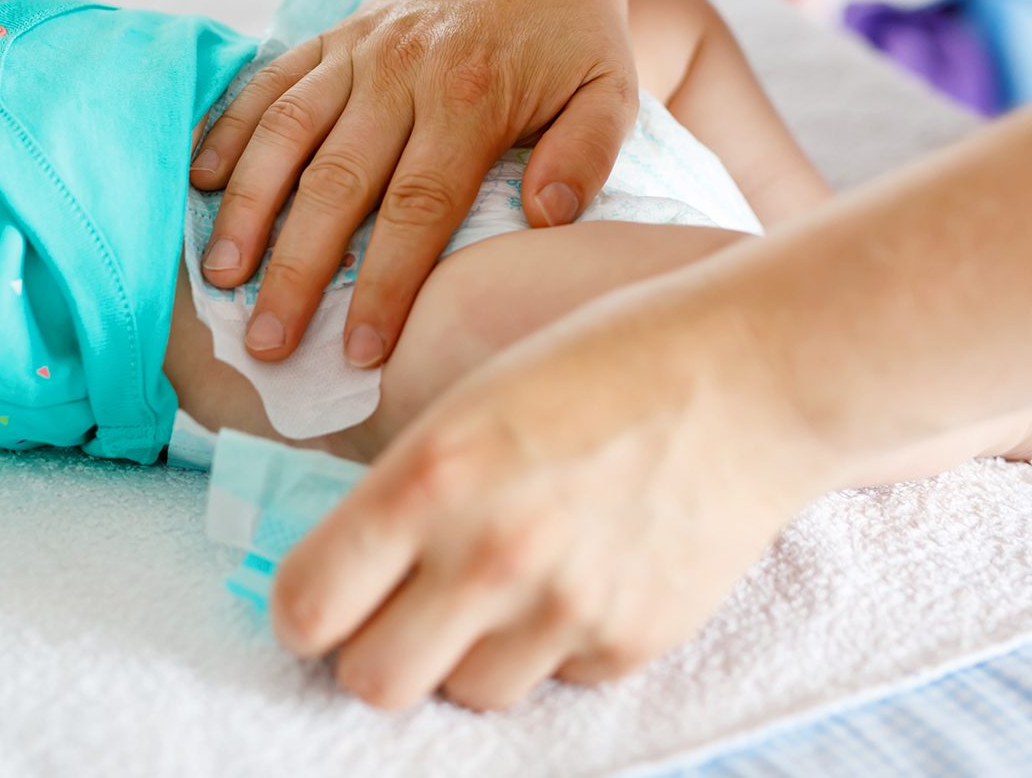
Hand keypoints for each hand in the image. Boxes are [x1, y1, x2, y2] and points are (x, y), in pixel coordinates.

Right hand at [190, 0, 637, 366]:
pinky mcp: (332, 36)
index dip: (384, 284)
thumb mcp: (611, 91)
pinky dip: (229, 129)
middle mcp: (401, 74)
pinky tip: (200, 181)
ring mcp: (358, 51)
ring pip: (285, 134)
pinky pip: (268, 83)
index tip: (359, 352)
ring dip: (246, 208)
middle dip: (297, 271)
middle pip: (336, 184)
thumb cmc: (573, 36)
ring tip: (218, 278)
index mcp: (469, 98)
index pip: (418, 208)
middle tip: (266, 344)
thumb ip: (587, 155)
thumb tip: (546, 220)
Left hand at [270, 282, 841, 710]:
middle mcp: (487, 555)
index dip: (304, 606)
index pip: (306, 606)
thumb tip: (355, 564)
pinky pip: (553, 681)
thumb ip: (408, 486)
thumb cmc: (602, 357)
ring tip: (504, 580)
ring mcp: (564, 610)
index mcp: (430, 476)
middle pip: (370, 682)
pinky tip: (582, 570)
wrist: (747, 372)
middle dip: (372, 649)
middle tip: (399, 605)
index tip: (324, 593)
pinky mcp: (630, 644)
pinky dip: (550, 645)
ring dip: (465, 652)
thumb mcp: (475, 395)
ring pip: (463, 693)